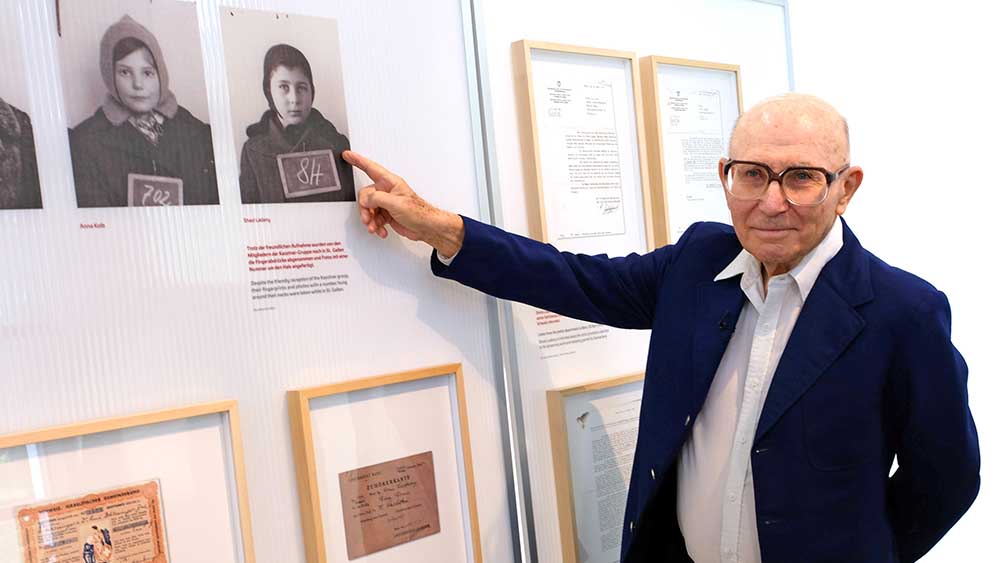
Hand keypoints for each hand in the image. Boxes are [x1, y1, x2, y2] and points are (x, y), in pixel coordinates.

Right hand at [343, 150, 464, 257]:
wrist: (426, 228)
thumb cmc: (418, 212)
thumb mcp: (395, 202)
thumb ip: (377, 198)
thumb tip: (366, 200)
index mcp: (390, 182)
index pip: (370, 168)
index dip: (358, 161)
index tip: (347, 155)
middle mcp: (387, 191)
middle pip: (365, 195)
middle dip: (365, 209)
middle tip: (368, 217)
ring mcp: (386, 203)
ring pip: (368, 209)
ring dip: (370, 220)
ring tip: (375, 227)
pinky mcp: (387, 215)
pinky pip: (374, 218)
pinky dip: (376, 226)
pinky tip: (381, 230)